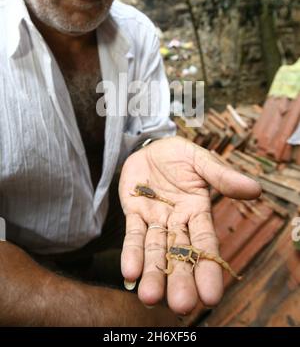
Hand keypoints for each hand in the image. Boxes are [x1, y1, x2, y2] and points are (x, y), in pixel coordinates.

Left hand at [119, 136, 260, 314]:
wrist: (151, 146)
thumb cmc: (180, 155)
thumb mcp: (201, 160)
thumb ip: (222, 176)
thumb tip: (255, 189)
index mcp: (198, 212)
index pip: (205, 244)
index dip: (208, 268)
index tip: (212, 296)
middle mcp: (177, 222)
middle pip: (179, 254)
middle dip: (180, 279)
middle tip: (181, 306)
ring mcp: (155, 219)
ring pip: (155, 250)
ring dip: (153, 273)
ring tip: (149, 297)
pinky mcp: (134, 213)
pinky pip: (133, 235)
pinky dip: (131, 252)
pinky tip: (130, 272)